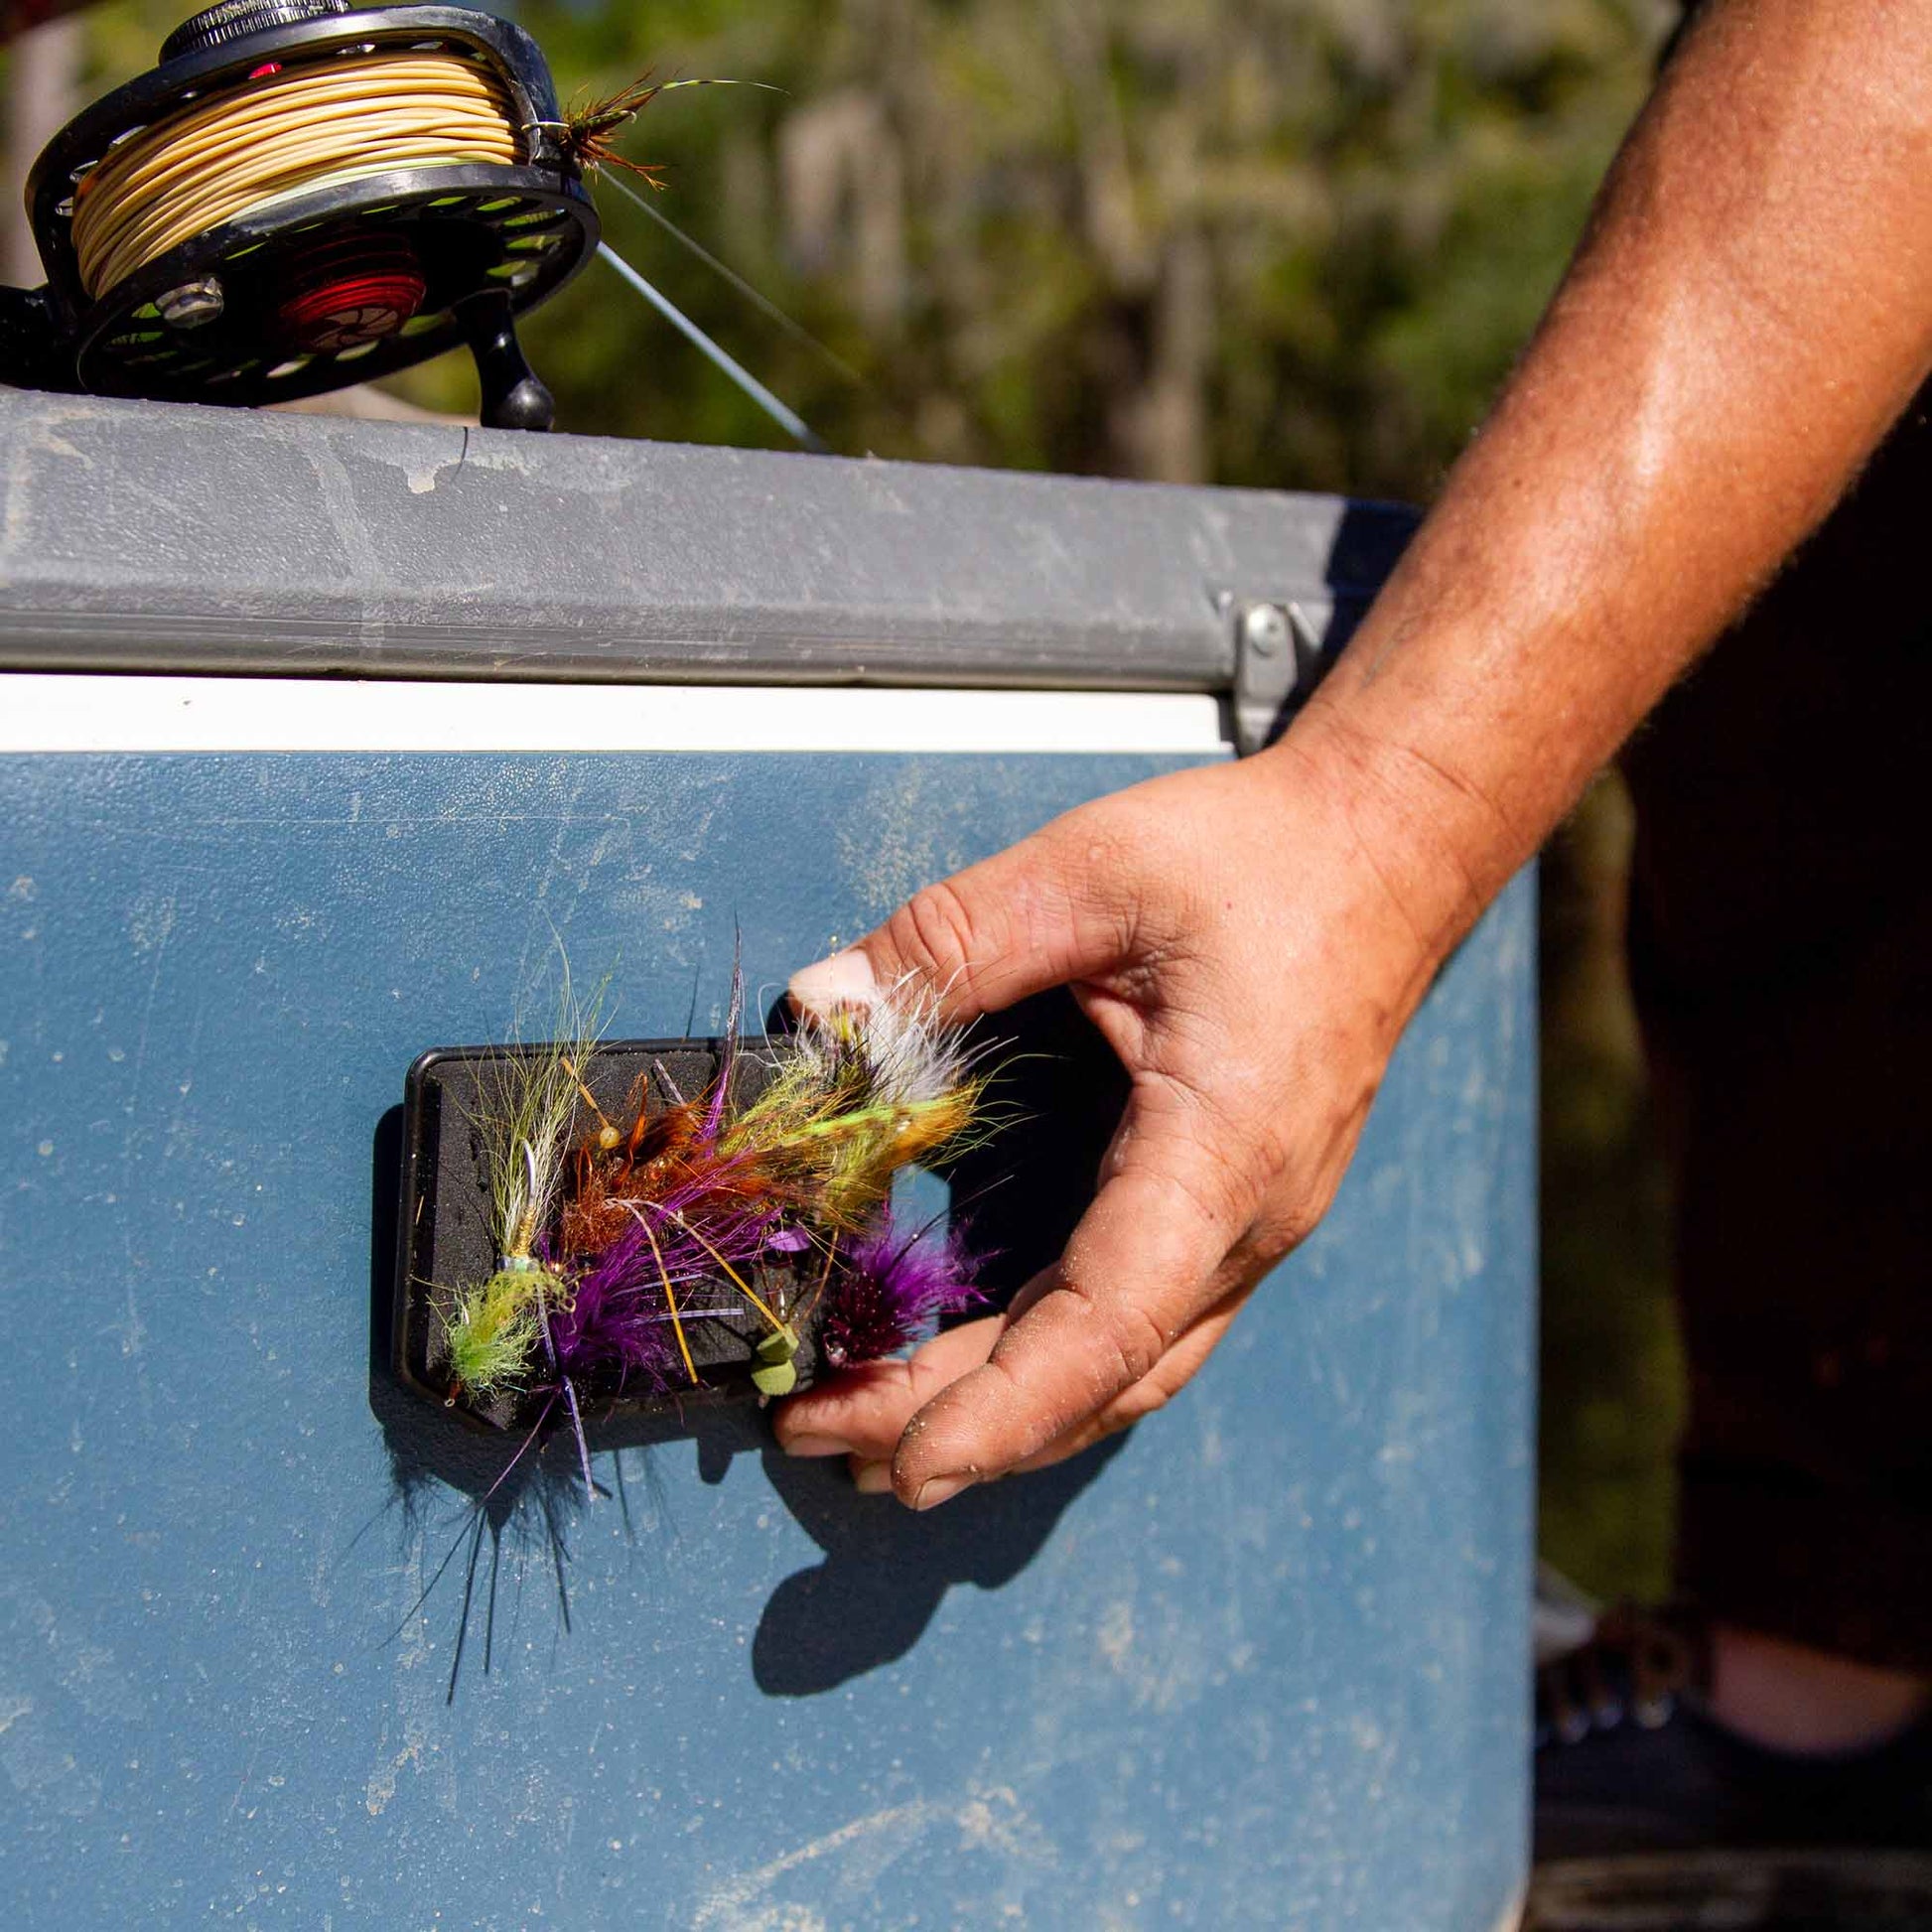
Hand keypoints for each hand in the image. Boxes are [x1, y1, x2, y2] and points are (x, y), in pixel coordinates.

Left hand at [773, 721, 1475, 1507]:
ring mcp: (1250, 1227)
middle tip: (810, 1430)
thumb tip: (819, 1011)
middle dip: (956, 1425)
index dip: (1005, 1408)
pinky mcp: (1232, 1209)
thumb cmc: (1261, 860)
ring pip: (1126, 1369)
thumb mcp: (1090, 873)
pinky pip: (1140, 1322)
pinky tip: (970, 1366)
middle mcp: (1249, 1219)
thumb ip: (949, 944)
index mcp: (1223, 1149)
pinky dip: (1048, 1365)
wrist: (1387, 851)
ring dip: (1003, 1413)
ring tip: (871, 1435)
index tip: (905, 1466)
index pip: (1110, 1322)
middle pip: (1102, 1375)